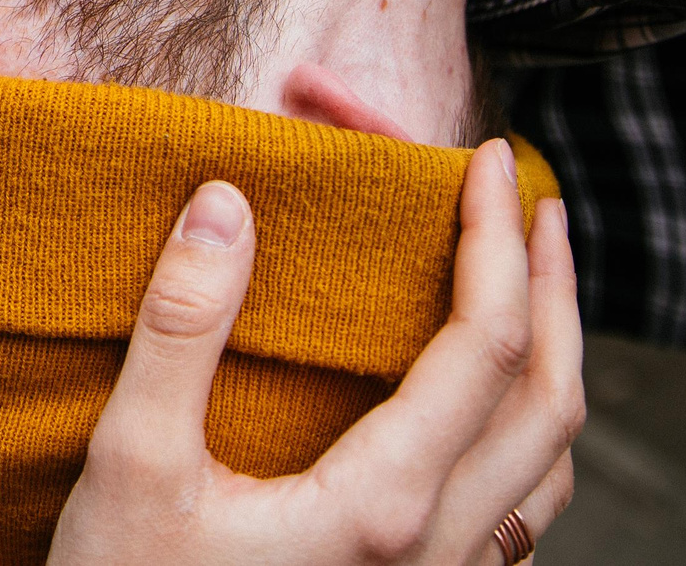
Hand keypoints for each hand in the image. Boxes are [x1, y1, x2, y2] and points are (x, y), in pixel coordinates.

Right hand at [49, 142, 581, 565]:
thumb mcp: (130, 465)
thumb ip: (181, 328)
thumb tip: (227, 201)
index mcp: (383, 508)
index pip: (484, 346)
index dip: (494, 239)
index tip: (483, 159)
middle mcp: (439, 558)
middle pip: (552, 404)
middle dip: (555, 290)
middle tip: (530, 203)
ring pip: (550, 475)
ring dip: (554, 367)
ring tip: (527, 293)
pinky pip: (516, 524)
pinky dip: (522, 441)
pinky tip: (473, 419)